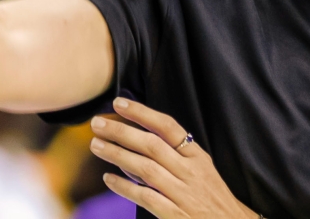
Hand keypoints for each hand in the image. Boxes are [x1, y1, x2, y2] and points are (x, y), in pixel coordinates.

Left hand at [90, 98, 257, 218]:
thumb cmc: (213, 198)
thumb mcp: (203, 170)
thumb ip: (178, 156)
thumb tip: (141, 139)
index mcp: (197, 157)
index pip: (168, 127)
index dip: (142, 113)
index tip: (119, 103)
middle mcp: (190, 171)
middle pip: (151, 145)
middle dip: (121, 132)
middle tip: (97, 123)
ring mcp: (182, 193)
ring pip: (145, 168)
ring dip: (117, 155)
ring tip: (96, 145)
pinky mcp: (175, 214)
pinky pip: (145, 197)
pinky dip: (124, 187)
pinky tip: (108, 179)